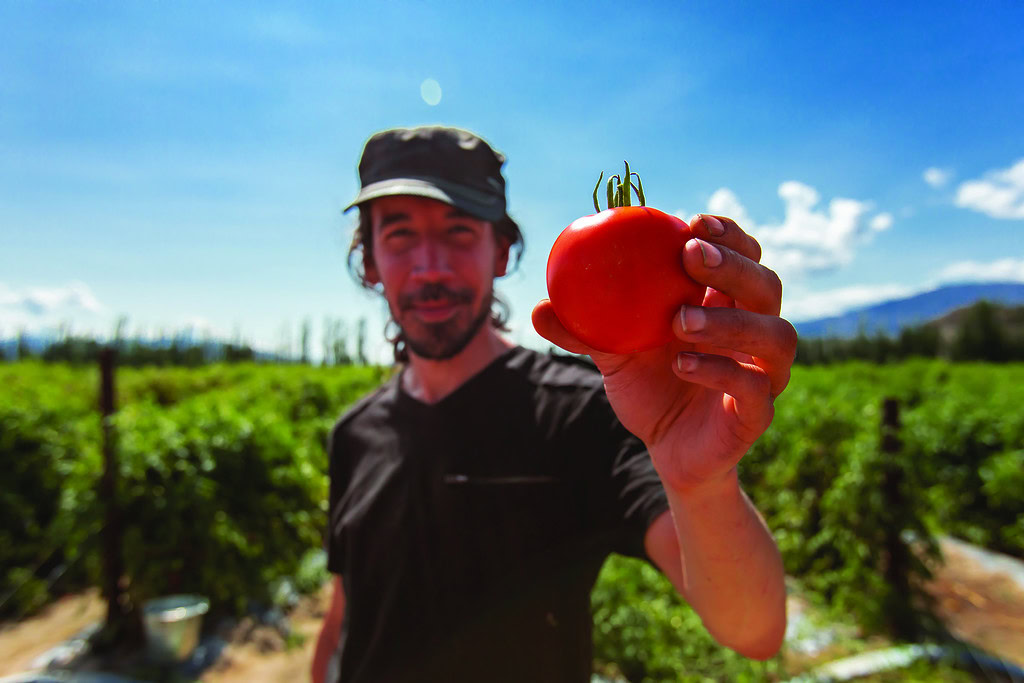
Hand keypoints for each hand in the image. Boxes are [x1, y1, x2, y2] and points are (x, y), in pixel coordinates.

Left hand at [532, 214, 796, 492]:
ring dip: (730, 321)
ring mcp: (763, 373)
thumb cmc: (649, 389)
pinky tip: (681, 363)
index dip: (728, 236)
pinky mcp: (758, 413)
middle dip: (733, 266)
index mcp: (726, 306)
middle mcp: (754, 333)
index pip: (744, 257)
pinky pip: (753, 387)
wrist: (667, 451)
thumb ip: (585, 330)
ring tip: (681, 320)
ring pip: (775, 335)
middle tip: (691, 256)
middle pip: (766, 286)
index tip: (693, 222)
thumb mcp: (613, 356)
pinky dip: (719, 370)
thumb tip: (538, 307)